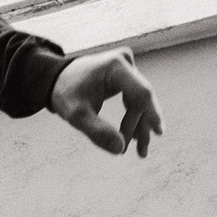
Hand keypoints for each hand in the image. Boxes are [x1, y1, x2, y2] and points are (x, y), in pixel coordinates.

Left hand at [49, 47, 164, 157]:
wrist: (56, 80)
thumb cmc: (65, 94)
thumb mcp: (76, 115)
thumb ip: (97, 132)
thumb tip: (120, 148)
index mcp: (115, 67)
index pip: (141, 92)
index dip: (152, 113)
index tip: (159, 133)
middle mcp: (124, 63)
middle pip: (141, 99)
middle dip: (141, 126)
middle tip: (141, 153)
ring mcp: (126, 69)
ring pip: (139, 102)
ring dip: (139, 126)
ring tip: (140, 151)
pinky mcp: (125, 76)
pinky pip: (134, 99)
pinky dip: (133, 118)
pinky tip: (132, 137)